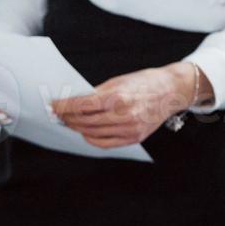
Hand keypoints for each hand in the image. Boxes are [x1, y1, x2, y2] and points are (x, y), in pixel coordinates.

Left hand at [51, 63, 208, 147]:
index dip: (63, 106)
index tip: (53, 105)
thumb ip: (95, 93)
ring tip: (68, 122)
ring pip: (92, 133)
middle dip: (67, 118)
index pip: (81, 106)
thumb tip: (72, 102)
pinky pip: (105, 143)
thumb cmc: (144, 82)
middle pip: (84, 121)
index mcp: (118, 97)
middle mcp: (123, 115)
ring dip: (76, 128)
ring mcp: (129, 129)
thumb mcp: (117, 81)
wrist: (171, 91)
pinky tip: (84, 131)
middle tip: (56, 114)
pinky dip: (91, 138)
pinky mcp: (133, 138)